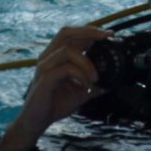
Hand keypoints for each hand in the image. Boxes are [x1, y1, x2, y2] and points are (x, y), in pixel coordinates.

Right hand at [0, 25, 110, 150]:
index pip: (72, 34)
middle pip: (66, 32)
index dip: (90, 30)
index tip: (109, 34)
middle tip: (106, 37)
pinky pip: (65, 69)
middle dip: (88, 31)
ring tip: (96, 78)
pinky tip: (87, 85)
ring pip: (67, 50)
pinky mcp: (45, 78)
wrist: (39, 120)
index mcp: (57, 56)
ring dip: (87, 62)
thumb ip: (94, 85)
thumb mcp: (82, 92)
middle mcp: (49, 57)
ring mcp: (45, 66)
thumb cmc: (57, 103)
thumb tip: (111, 83)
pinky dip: (80, 75)